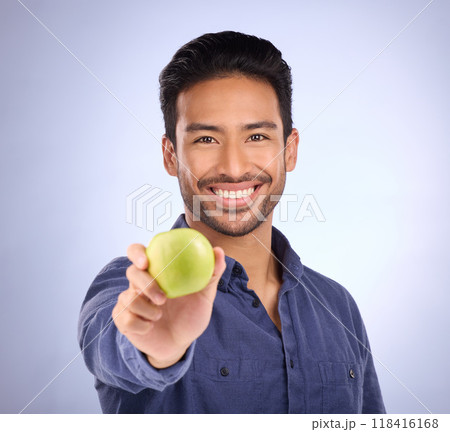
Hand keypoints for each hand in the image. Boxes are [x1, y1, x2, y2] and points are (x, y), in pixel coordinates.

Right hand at [112, 242, 225, 368]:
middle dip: (146, 285)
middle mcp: (139, 283)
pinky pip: (126, 318)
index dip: (137, 253)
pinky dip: (141, 325)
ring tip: (160, 315)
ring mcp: (129, 301)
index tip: (145, 262)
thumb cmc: (190, 316)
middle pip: (131, 272)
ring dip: (147, 310)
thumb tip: (219, 251)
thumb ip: (212, 274)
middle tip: (162, 299)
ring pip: (128, 298)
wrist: (180, 344)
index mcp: (155, 272)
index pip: (138, 252)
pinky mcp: (123, 319)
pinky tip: (150, 327)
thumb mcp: (204, 296)